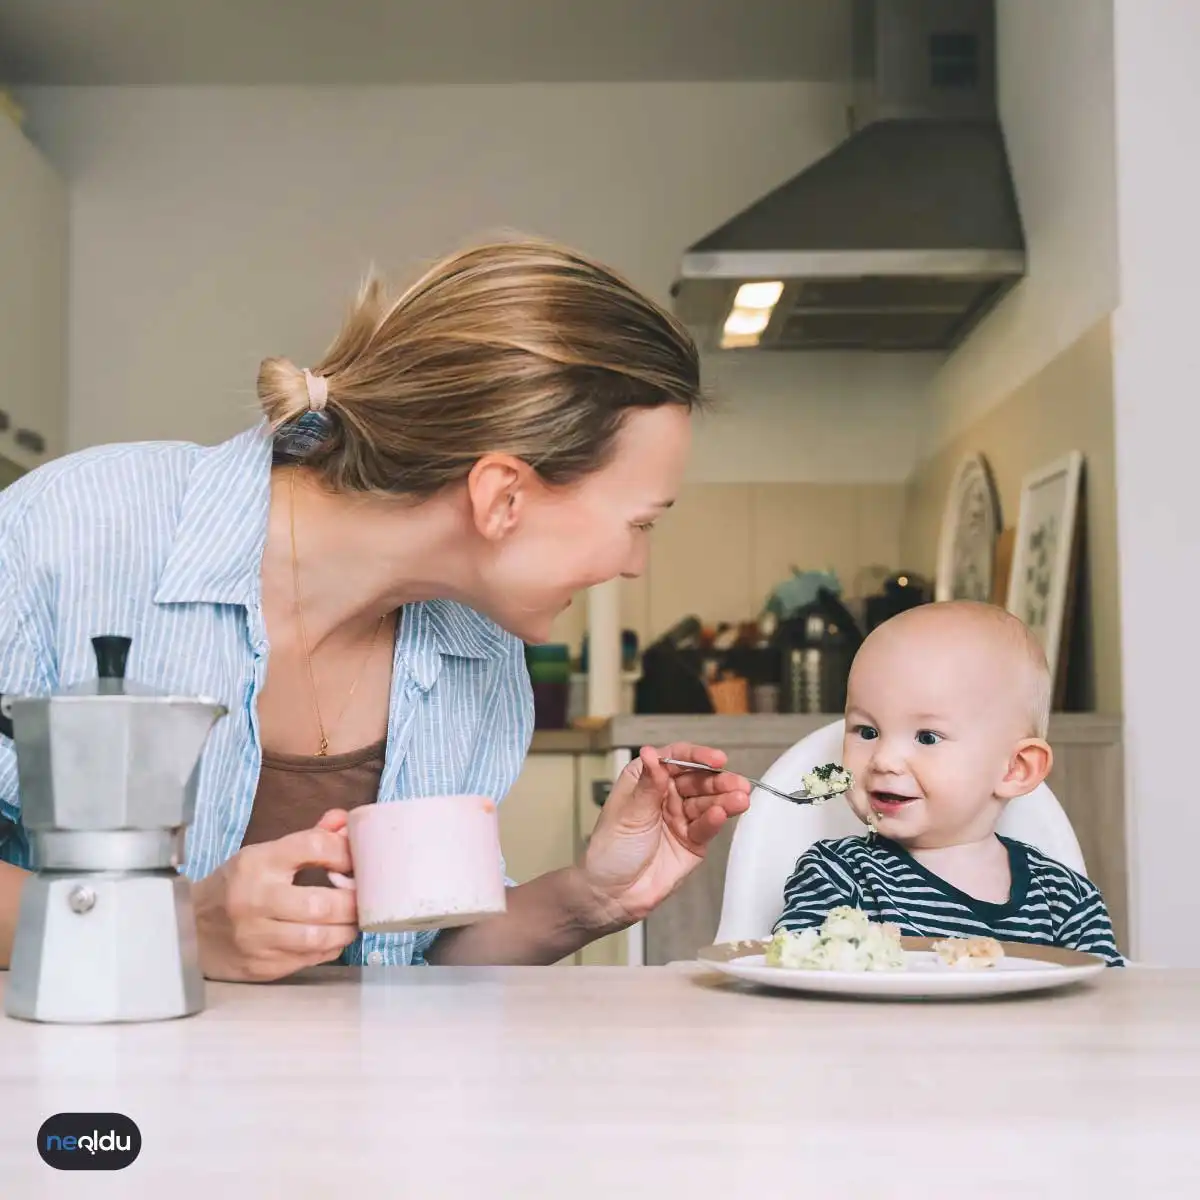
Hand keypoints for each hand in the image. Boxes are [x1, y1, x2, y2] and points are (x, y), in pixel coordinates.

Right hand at [192, 826, 358, 981]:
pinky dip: (330, 948)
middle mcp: (255, 899)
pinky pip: (309, 959)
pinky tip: (333, 937)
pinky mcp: (260, 966)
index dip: (344, 852)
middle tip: (365, 898)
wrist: (188, 928)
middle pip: (321, 903)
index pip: (313, 847)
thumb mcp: (264, 854)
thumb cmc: (235, 886)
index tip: (355, 861)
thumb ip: (309, 838)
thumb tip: (345, 821)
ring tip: (353, 920)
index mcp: (258, 862)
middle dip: (353, 902)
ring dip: (347, 929)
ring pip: (318, 937)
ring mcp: (256, 937)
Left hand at [581, 744, 750, 925]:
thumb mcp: (629, 812)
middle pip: (697, 780)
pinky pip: (706, 826)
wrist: (612, 894)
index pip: (675, 760)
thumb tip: (651, 752)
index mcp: (645, 779)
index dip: (697, 757)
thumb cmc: (611, 849)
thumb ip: (648, 784)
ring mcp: (681, 818)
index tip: (716, 759)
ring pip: (707, 803)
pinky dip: (715, 820)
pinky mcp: (692, 841)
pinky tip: (721, 814)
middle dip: (718, 781)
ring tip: (740, 799)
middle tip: (737, 783)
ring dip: (725, 800)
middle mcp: (666, 795)